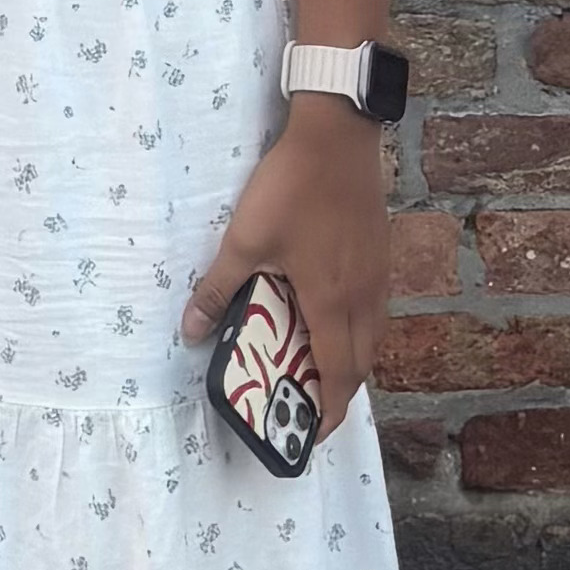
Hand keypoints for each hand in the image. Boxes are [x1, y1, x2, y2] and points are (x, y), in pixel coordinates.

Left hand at [181, 100, 393, 439]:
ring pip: (373, 336)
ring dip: (353, 361)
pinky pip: (376, 309)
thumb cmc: (292, 189)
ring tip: (323, 365)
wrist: (337, 136)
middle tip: (312, 405)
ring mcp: (377, 274)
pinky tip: (337, 314)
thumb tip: (189, 330)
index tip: (313, 434)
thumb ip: (219, 288)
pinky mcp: (380, 252)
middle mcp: (363, 297)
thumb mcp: (244, 239)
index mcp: (331, 303)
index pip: (336, 375)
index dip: (327, 411)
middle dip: (340, 393)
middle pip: (361, 363)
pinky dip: (360, 329)